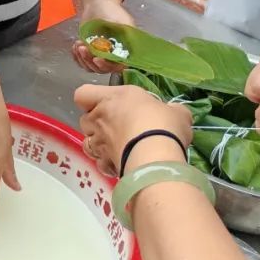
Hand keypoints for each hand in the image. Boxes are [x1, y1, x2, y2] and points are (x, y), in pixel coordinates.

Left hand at [73, 0, 133, 73]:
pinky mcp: (89, 54)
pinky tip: (75, 46)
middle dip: (90, 60)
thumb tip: (126, 45)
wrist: (97, 5)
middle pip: (102, 69)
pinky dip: (77, 57)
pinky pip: (82, 62)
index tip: (96, 59)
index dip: (107, 65)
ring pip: (91, 67)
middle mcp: (113, 57)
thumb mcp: (121, 20)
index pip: (117, 66)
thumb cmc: (111, 11)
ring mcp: (100, 56)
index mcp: (124, 52)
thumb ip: (125, 33)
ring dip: (82, 58)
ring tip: (77, 44)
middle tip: (82, 48)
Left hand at [75, 83, 191, 176]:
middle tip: (117, 129)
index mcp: (112, 97)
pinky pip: (100, 163)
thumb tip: (176, 112)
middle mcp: (99, 117)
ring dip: (99, 146)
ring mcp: (99, 141)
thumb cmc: (162, 124)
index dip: (90, 99)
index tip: (106, 104)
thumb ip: (172, 110)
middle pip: (85, 119)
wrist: (155, 157)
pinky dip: (108, 165)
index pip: (83, 94)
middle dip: (97, 125)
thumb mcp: (176, 112)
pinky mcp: (104, 162)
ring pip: (88, 143)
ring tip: (119, 149)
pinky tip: (123, 165)